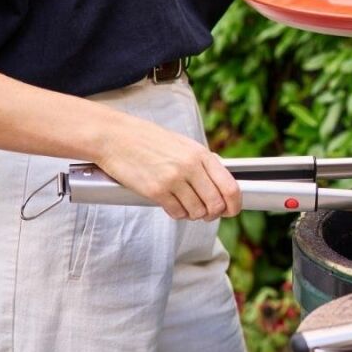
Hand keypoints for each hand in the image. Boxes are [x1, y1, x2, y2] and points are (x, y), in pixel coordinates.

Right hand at [95, 112, 240, 220]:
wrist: (116, 137)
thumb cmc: (148, 140)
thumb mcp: (183, 145)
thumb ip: (203, 163)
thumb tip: (221, 185)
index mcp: (200, 154)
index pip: (230, 186)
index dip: (235, 204)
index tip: (232, 210)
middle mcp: (190, 167)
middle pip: (216, 204)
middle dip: (213, 213)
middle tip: (206, 212)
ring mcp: (174, 180)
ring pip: (197, 212)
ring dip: (194, 214)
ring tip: (186, 206)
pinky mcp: (156, 191)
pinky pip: (177, 213)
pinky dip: (178, 213)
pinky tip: (172, 204)